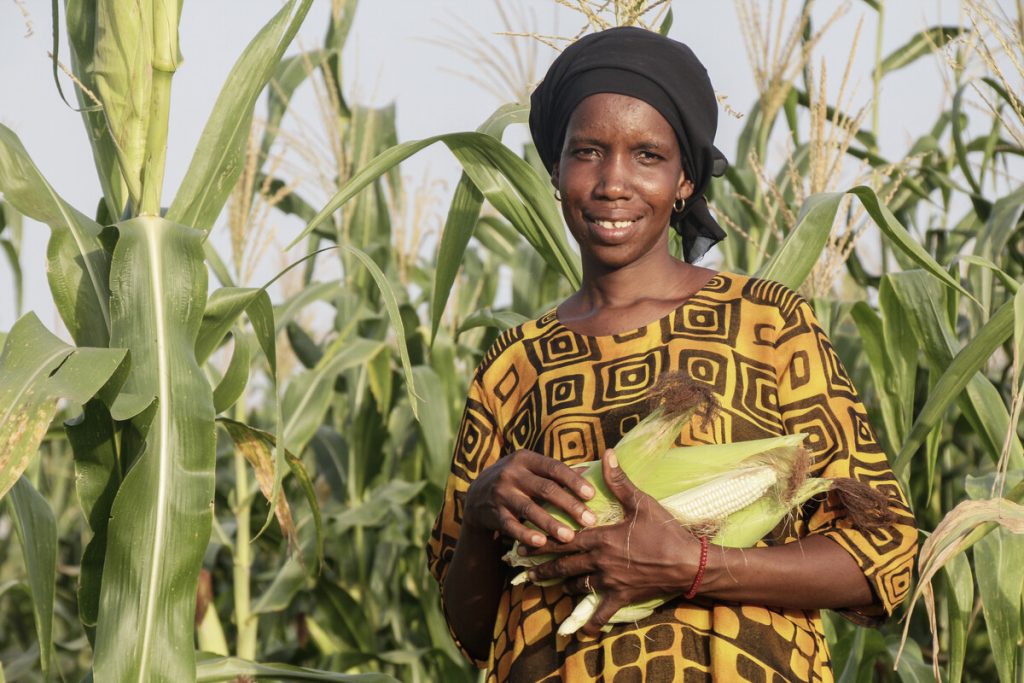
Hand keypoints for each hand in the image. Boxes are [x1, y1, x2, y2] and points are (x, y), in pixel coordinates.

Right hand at [463, 449, 597, 548]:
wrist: (477, 494)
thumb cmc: (516, 480)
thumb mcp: (531, 469)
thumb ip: (556, 472)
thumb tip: (591, 470)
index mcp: (525, 458)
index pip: (553, 467)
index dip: (573, 480)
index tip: (592, 494)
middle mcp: (511, 473)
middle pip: (545, 489)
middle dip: (569, 505)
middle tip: (589, 520)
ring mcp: (500, 493)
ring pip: (529, 509)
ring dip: (551, 524)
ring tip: (570, 537)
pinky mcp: (493, 512)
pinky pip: (511, 525)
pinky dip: (526, 534)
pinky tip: (541, 543)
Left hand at [522, 449, 701, 635]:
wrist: (688, 563)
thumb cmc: (665, 530)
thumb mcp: (642, 502)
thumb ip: (620, 480)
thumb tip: (607, 453)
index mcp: (601, 538)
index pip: (564, 539)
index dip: (542, 541)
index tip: (523, 545)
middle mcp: (600, 561)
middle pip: (564, 565)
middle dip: (543, 568)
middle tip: (525, 572)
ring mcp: (610, 581)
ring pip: (577, 585)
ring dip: (564, 585)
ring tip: (550, 586)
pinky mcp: (622, 596)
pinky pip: (602, 612)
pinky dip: (592, 621)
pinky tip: (583, 629)